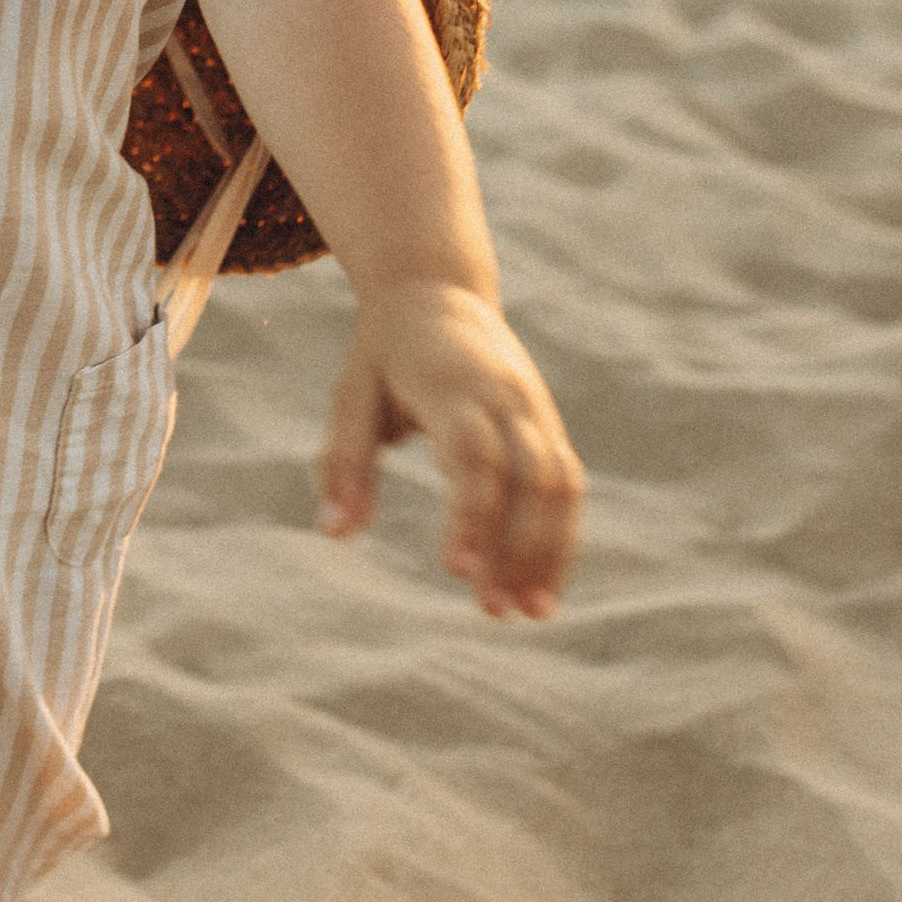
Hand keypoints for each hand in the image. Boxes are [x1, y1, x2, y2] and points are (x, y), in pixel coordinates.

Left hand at [319, 281, 583, 619]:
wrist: (437, 288)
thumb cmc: (384, 351)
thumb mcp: (350, 393)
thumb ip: (344, 461)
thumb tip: (334, 535)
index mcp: (453, 385)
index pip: (476, 456)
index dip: (472, 514)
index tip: (457, 572)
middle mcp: (505, 397)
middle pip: (531, 476)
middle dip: (518, 547)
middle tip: (491, 611)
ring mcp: (534, 409)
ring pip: (561, 483)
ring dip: (550, 550)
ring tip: (529, 613)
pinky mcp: (547, 424)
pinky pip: (567, 482)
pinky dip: (562, 534)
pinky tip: (541, 585)